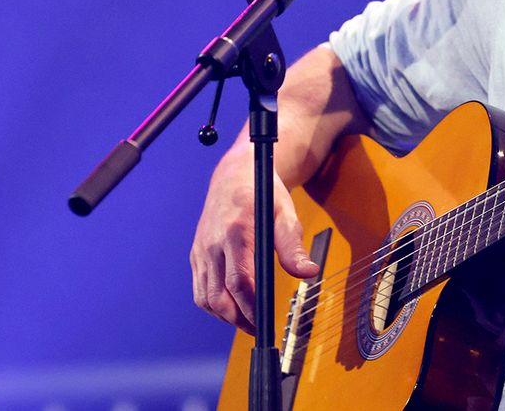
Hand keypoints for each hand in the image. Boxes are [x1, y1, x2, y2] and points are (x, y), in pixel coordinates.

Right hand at [190, 147, 318, 333]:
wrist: (234, 175)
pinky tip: (232, 307)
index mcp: (235, 232)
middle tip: (258, 330)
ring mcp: (200, 250)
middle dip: (238, 319)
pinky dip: (214, 305)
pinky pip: (200, 289)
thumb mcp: (284, 214)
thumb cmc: (263, 194)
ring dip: (225, 316)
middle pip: (218, 296)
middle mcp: (212, 243)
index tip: (266, 322)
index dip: (251, 307)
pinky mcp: (196, 254)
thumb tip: (308, 273)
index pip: (239, 281)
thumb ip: (294, 246)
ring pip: (205, 298)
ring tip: (248, 322)